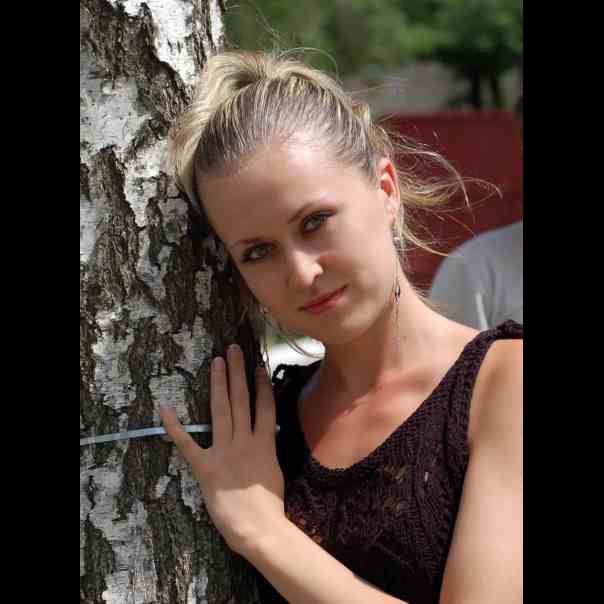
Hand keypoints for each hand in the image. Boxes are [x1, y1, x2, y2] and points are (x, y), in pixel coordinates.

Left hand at [159, 344, 284, 556]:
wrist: (258, 527)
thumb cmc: (269, 505)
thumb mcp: (274, 471)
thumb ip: (267, 450)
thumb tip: (264, 436)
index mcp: (265, 443)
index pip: (265, 407)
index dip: (262, 385)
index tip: (259, 365)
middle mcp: (245, 441)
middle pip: (242, 400)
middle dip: (237, 373)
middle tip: (233, 350)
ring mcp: (224, 452)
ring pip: (221, 411)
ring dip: (218, 384)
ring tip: (217, 362)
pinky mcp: (205, 467)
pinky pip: (187, 443)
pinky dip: (174, 427)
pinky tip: (165, 408)